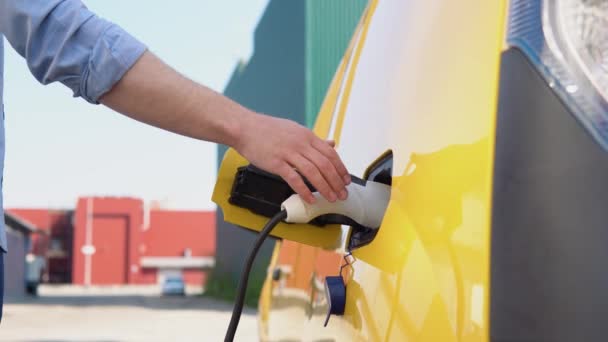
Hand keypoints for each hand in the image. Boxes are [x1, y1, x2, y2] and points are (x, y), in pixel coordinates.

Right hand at [235, 112, 350, 203]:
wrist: (245, 128)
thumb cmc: (268, 130)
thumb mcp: (295, 130)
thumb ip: (314, 140)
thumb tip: (331, 144)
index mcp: (307, 136)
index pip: (331, 154)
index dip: (341, 169)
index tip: (346, 180)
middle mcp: (300, 144)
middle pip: (325, 165)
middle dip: (336, 182)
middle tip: (342, 194)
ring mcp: (288, 153)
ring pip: (313, 172)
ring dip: (324, 187)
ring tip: (330, 198)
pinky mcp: (276, 162)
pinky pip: (294, 178)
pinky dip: (304, 190)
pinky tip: (310, 198)